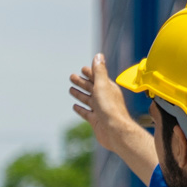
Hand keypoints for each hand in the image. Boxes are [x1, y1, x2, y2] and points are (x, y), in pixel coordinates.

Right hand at [70, 55, 155, 182]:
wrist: (115, 131)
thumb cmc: (110, 108)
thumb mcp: (102, 85)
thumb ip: (99, 71)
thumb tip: (98, 55)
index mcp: (108, 88)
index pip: (98, 77)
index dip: (90, 73)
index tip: (82, 69)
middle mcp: (105, 98)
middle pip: (91, 88)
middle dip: (82, 82)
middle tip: (71, 77)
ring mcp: (100, 110)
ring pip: (88, 99)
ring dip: (80, 94)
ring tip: (71, 89)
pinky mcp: (96, 121)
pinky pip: (87, 113)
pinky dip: (81, 109)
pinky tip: (75, 107)